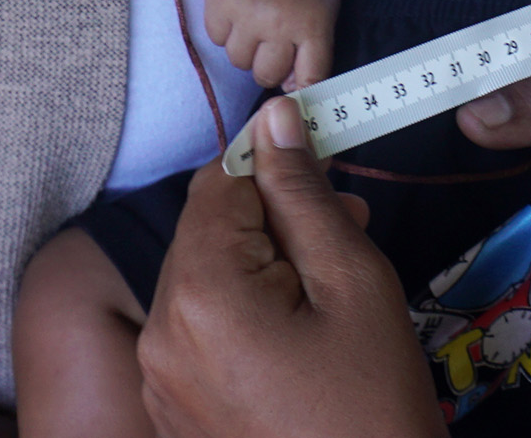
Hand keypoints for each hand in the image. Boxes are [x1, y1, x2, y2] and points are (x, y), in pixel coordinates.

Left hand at [136, 104, 440, 437]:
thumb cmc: (371, 400)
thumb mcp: (354, 283)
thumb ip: (305, 196)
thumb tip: (276, 121)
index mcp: (200, 294)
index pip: (219, 184)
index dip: (275, 164)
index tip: (327, 169)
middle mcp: (159, 333)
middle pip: (207, 232)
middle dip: (272, 220)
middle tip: (347, 230)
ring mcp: (159, 380)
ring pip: (203, 280)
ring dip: (261, 267)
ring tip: (331, 289)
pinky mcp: (171, 410)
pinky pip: (198, 332)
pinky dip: (243, 315)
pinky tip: (301, 334)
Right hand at [205, 0, 338, 89]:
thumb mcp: (325, 13)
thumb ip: (313, 52)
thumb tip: (289, 87)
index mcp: (312, 26)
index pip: (308, 79)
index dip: (299, 87)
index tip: (293, 85)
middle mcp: (278, 23)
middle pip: (266, 75)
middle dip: (269, 67)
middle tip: (271, 46)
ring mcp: (246, 12)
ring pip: (238, 61)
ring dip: (246, 50)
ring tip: (254, 25)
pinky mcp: (219, 1)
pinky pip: (215, 38)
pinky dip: (224, 31)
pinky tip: (237, 13)